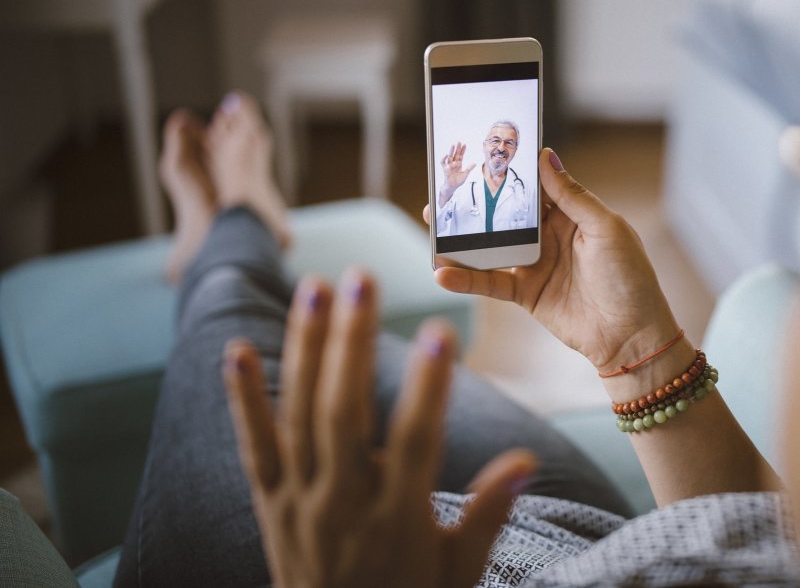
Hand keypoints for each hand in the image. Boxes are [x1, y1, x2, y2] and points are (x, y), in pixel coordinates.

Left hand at [223, 271, 535, 587]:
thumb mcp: (458, 571)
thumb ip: (488, 514)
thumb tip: (528, 459)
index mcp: (396, 518)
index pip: (416, 441)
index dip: (430, 386)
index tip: (443, 330)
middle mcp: (343, 502)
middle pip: (344, 412)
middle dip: (352, 341)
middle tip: (361, 278)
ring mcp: (299, 500)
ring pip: (300, 415)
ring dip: (306, 347)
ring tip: (315, 286)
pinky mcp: (270, 503)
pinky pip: (253, 446)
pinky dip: (244, 399)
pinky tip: (235, 349)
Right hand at [427, 148, 679, 374]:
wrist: (632, 336)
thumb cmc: (630, 278)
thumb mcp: (606, 229)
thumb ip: (572, 195)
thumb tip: (546, 156)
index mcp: (572, 214)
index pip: (535, 186)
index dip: (511, 171)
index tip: (482, 154)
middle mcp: (550, 236)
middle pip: (506, 214)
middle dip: (477, 201)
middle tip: (445, 188)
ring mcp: (535, 264)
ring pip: (492, 246)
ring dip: (463, 238)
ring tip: (432, 225)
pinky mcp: (525, 293)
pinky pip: (491, 282)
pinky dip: (466, 278)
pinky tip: (443, 273)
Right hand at [440, 142, 475, 203]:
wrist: (452, 187)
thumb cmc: (458, 181)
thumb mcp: (465, 174)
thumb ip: (469, 168)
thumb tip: (475, 163)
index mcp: (459, 164)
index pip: (460, 155)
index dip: (462, 150)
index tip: (464, 144)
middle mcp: (454, 163)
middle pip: (455, 154)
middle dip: (457, 148)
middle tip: (459, 141)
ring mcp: (449, 165)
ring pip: (450, 156)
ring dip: (451, 150)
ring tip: (453, 145)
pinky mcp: (445, 169)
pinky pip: (443, 162)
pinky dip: (444, 158)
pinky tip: (446, 155)